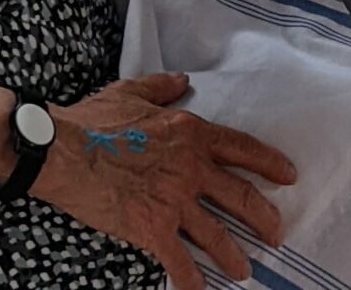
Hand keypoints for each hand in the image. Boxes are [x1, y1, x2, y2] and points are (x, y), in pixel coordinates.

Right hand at [34, 72, 296, 289]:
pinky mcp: (153, 229)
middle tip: (277, 234)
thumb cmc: (93, 120)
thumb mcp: (132, 91)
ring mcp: (174, 200)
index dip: (269, 163)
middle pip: (240, 196)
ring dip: (233, 255)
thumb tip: (183, 81)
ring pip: (216, 234)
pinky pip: (179, 261)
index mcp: (191, 133)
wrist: (62, 152)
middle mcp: (191, 168)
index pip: (242, 148)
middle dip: (263, 218)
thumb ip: (162, 88)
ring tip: (244, 270)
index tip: (288, 175)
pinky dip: (191, 281)